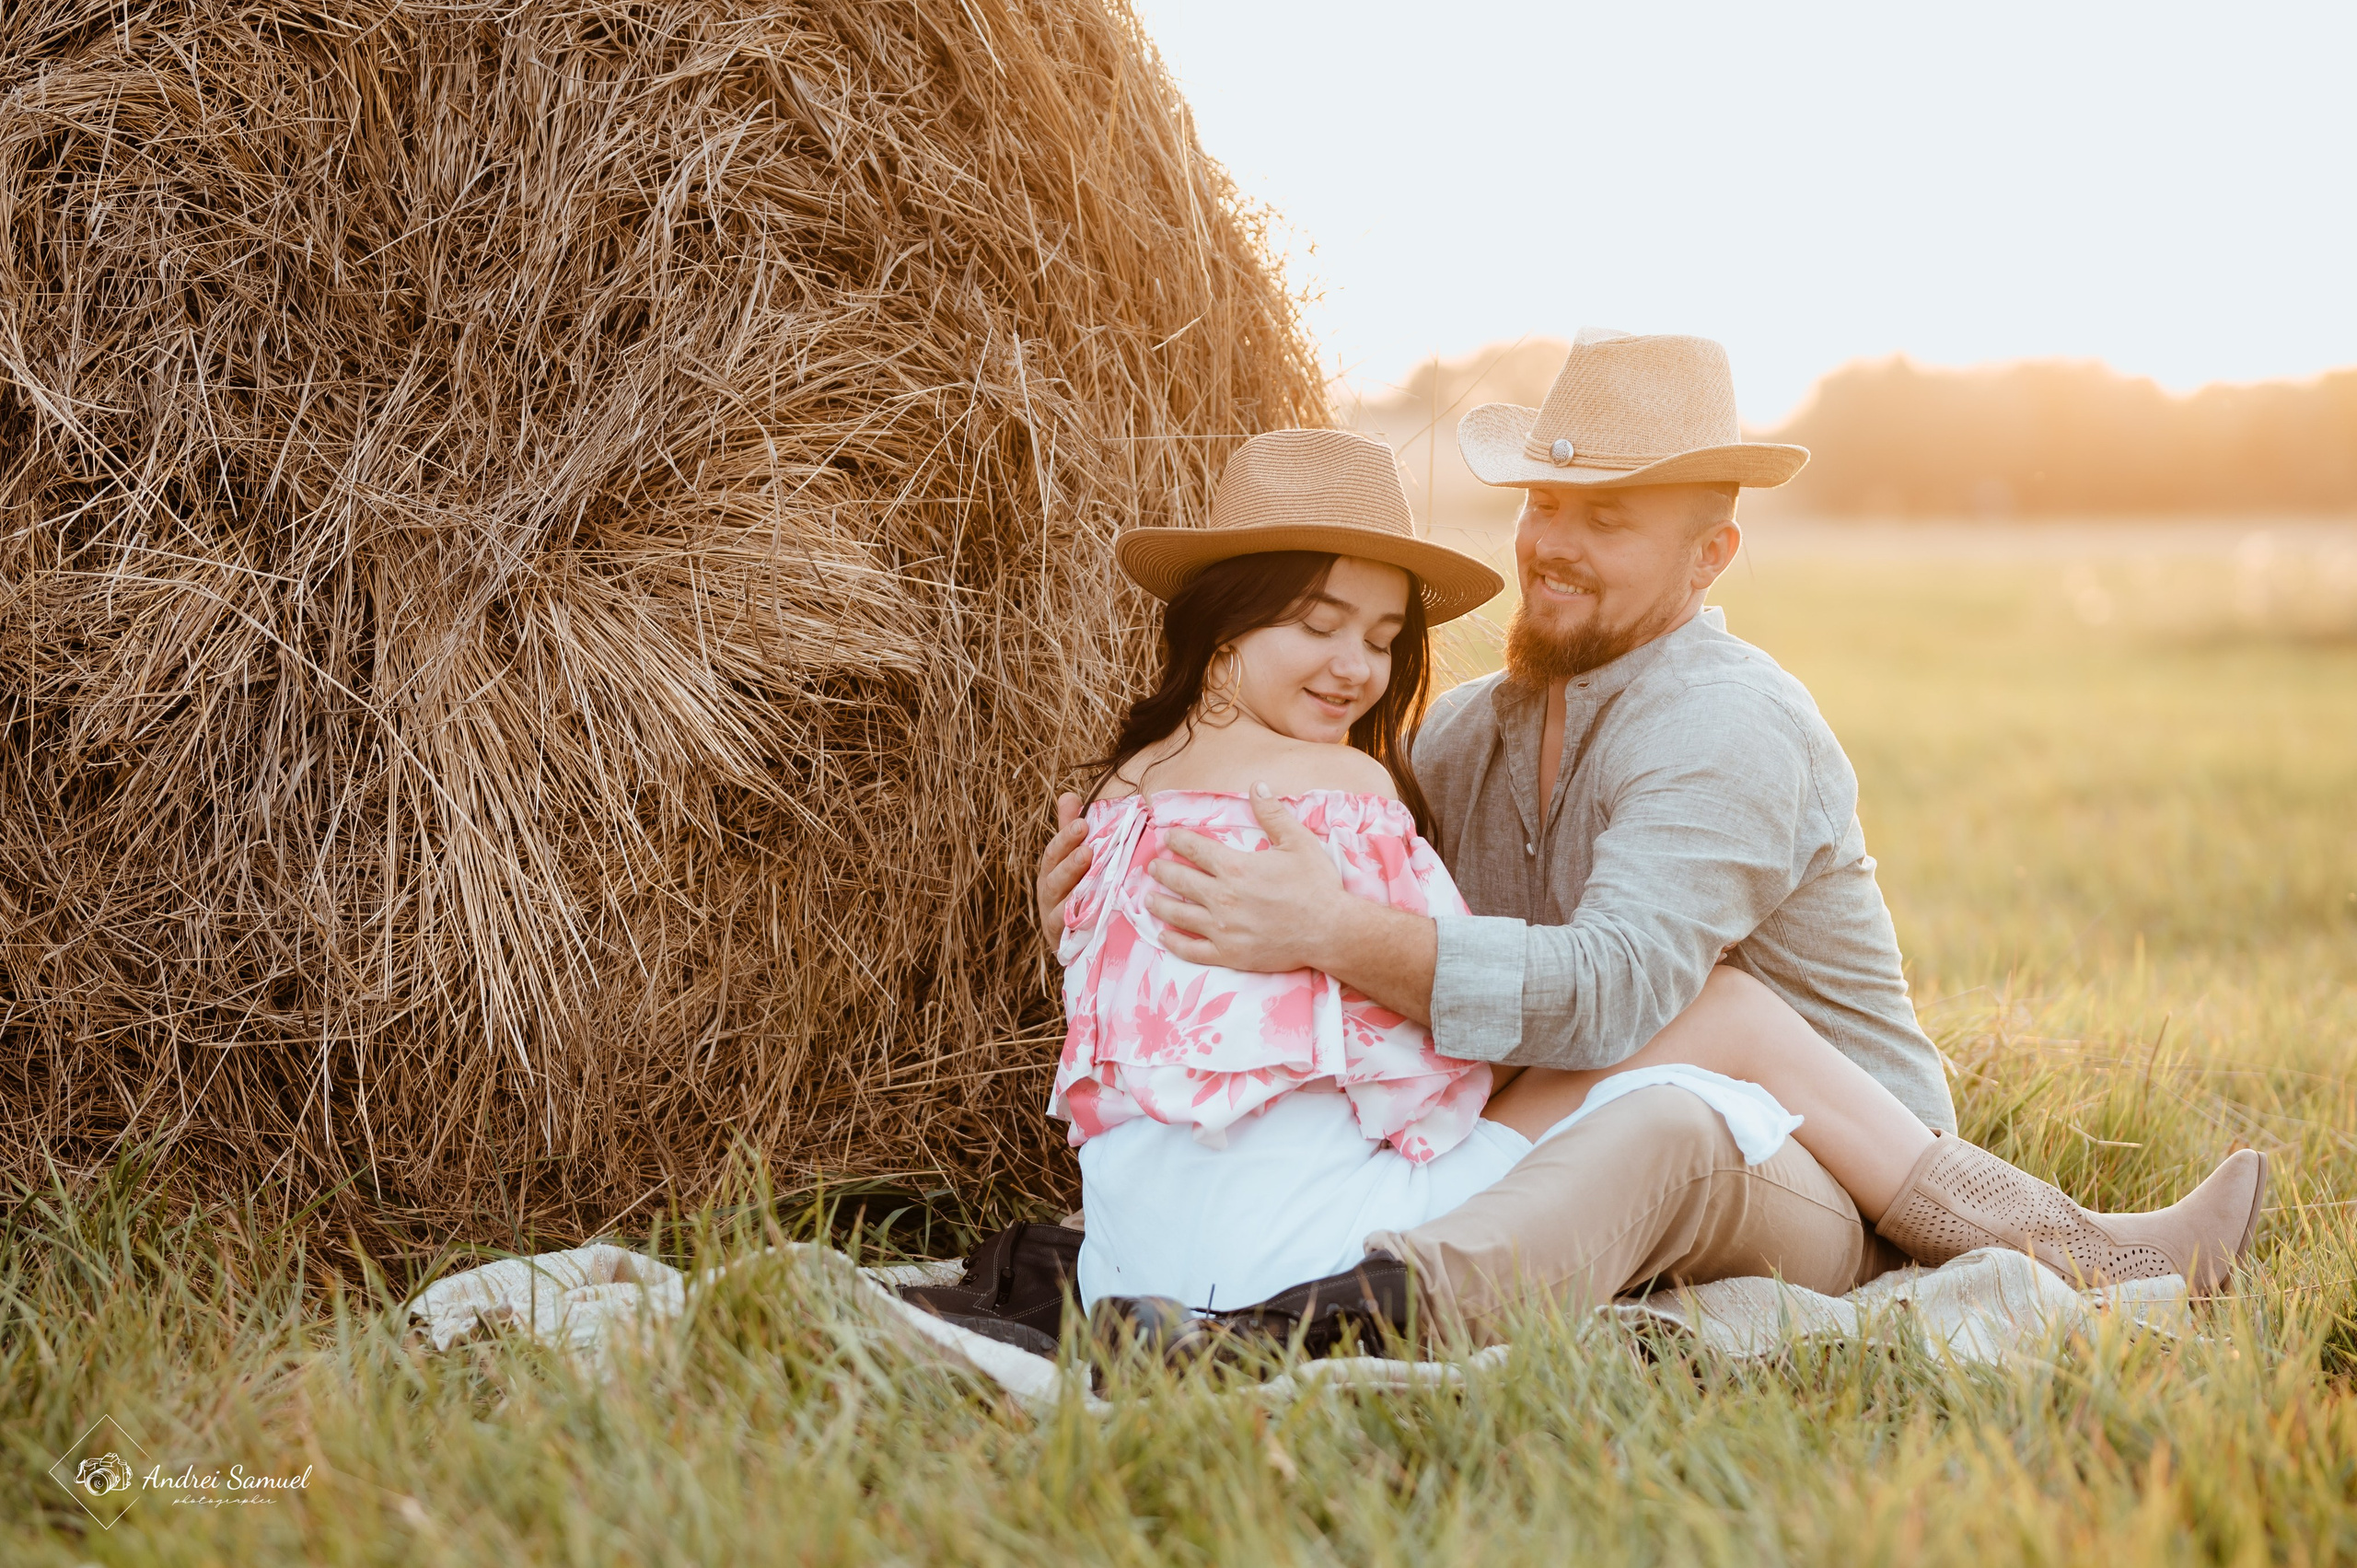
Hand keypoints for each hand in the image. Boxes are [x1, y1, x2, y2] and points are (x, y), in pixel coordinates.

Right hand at [1034, 792, 1090, 939]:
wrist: (1079, 941)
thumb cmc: (1078, 891)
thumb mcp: (1074, 859)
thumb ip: (1071, 830)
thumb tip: (1069, 795)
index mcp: (1051, 871)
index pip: (1054, 852)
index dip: (1066, 837)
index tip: (1083, 823)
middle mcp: (1049, 893)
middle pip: (1054, 876)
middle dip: (1070, 863)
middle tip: (1088, 850)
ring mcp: (1054, 917)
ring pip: (1060, 903)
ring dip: (1074, 890)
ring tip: (1091, 879)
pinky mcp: (1063, 940)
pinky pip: (1068, 929)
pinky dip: (1078, 921)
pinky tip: (1095, 911)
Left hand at [1146, 784, 1347, 972]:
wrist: (1330, 931)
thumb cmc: (1316, 885)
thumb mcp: (1298, 842)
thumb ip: (1273, 814)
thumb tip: (1257, 786)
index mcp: (1236, 868)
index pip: (1195, 849)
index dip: (1178, 841)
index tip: (1168, 838)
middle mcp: (1222, 898)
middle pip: (1180, 881)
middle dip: (1163, 871)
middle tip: (1153, 867)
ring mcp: (1223, 929)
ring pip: (1179, 915)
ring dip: (1160, 905)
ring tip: (1148, 899)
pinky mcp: (1229, 954)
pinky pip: (1192, 950)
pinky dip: (1173, 942)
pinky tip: (1163, 936)